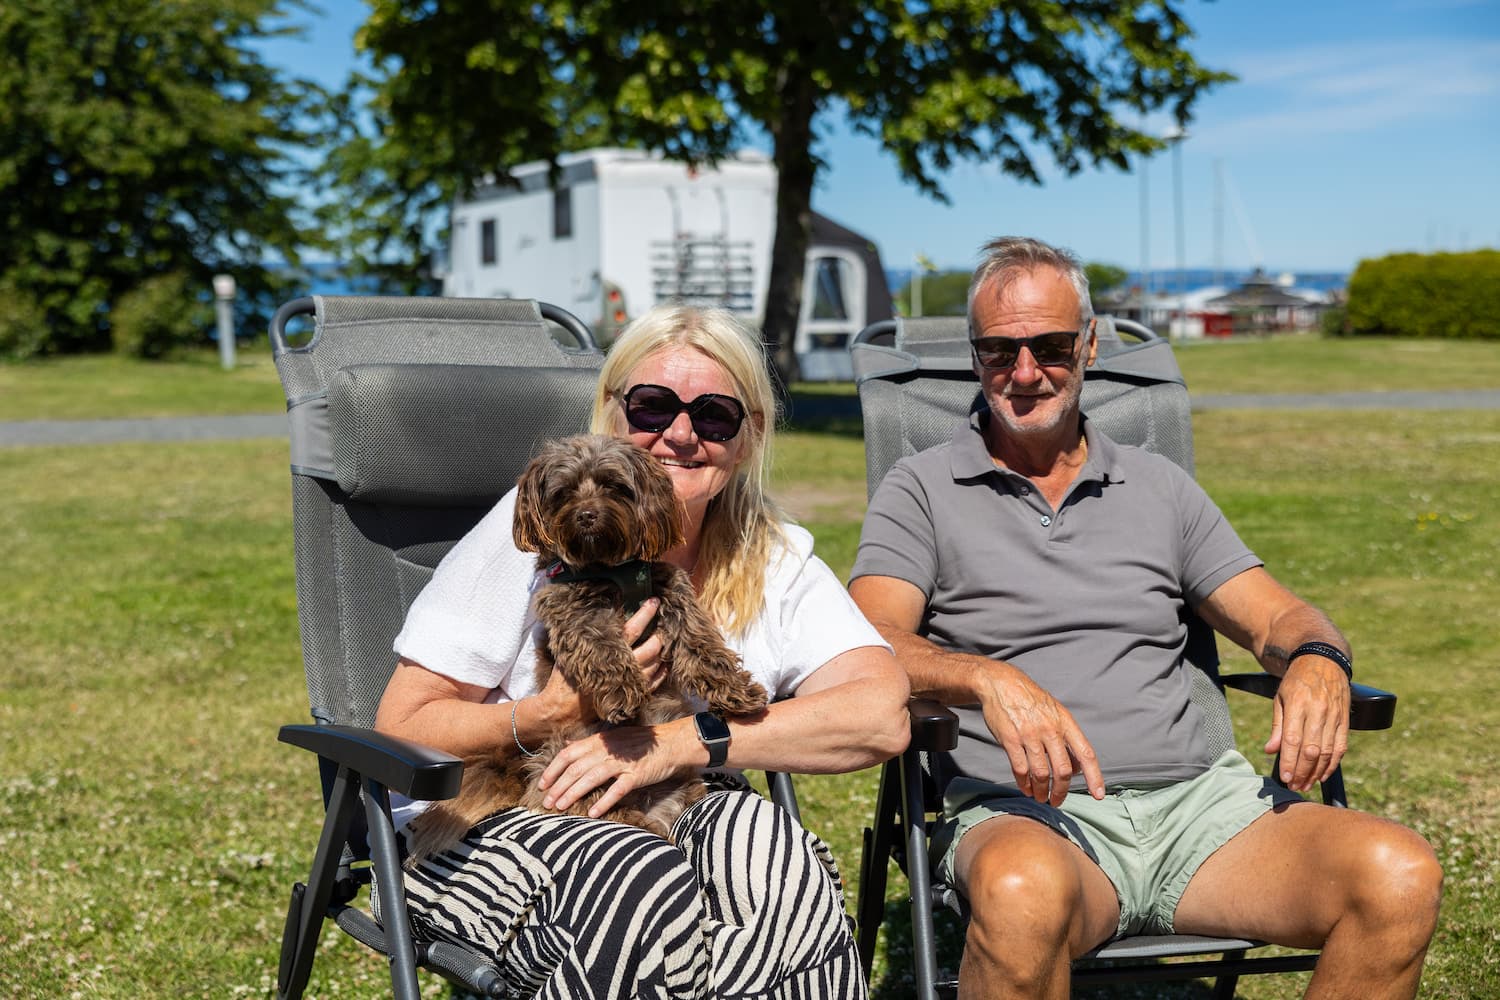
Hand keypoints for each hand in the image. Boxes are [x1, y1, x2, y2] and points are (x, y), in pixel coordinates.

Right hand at [533, 598, 664, 726]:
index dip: (645, 614)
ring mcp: (631, 684)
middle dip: (660, 633)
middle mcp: (624, 668)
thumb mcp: (572, 653)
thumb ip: (586, 637)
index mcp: (609, 653)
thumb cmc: (564, 680)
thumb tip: (595, 616)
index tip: (654, 601)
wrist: (562, 712)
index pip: (633, 629)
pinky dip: (662, 672)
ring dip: (662, 651)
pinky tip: (664, 663)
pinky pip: (654, 683)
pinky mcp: (632, 697)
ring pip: (655, 664)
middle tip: (664, 621)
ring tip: (665, 639)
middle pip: (651, 647)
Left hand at [538, 719, 695, 815]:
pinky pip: (617, 789)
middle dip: (558, 786)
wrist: (671, 743)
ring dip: (573, 793)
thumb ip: (590, 743)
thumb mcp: (612, 737)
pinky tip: (592, 813)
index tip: (542, 784)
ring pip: (591, 777)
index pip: (568, 754)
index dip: (553, 769)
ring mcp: (622, 762)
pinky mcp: (636, 775)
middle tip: (547, 802)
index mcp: (599, 740)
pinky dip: (603, 801)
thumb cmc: (640, 743)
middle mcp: (607, 750)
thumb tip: (567, 747)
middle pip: (576, 768)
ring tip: (560, 807)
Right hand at [978, 661, 1104, 805]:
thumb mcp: (1056, 712)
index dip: (1094, 777)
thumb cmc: (1031, 700)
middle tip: (1057, 801)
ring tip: (1041, 797)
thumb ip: (1068, 738)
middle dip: (1061, 791)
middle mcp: (1050, 730)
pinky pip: (1020, 769)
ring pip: (1041, 774)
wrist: (1001, 683)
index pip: (1085, 754)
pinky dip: (1024, 784)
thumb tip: (1079, 767)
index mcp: (1065, 723)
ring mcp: (1029, 735)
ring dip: (1042, 792)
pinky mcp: (1010, 740)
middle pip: (1063, 770)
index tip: (1098, 795)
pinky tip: (1026, 788)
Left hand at [1266, 654, 1349, 791]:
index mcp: (1298, 704)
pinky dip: (1333, 764)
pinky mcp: (1346, 720)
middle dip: (1302, 772)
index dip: (1289, 762)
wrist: (1324, 660)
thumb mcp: (1280, 698)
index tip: (1285, 778)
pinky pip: (1340, 747)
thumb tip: (1270, 751)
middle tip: (1294, 786)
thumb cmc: (1297, 681)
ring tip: (1306, 784)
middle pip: (1311, 750)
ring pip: (1327, 752)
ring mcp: (1335, 716)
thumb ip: (1277, 726)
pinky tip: (1323, 774)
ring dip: (1317, 772)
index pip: (1293, 739)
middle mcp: (1318, 710)